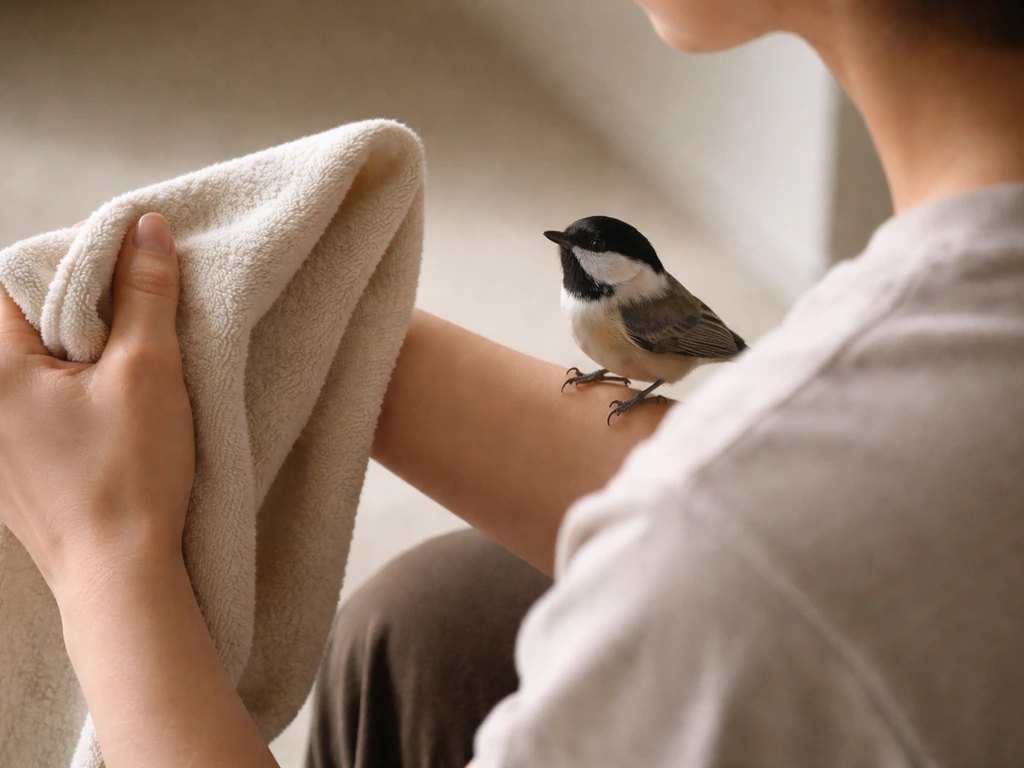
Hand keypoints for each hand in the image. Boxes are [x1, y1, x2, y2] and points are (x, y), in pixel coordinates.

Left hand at [0, 213, 194, 601]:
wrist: (120, 575)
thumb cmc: (130, 473)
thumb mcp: (149, 369)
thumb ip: (146, 293)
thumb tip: (147, 227)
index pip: (18, 280)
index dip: (76, 267)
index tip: (128, 274)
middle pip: (24, 323)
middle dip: (81, 311)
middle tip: (138, 321)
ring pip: (32, 366)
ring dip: (79, 355)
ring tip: (131, 369)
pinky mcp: (11, 470)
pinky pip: (34, 407)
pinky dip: (72, 394)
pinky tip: (113, 414)